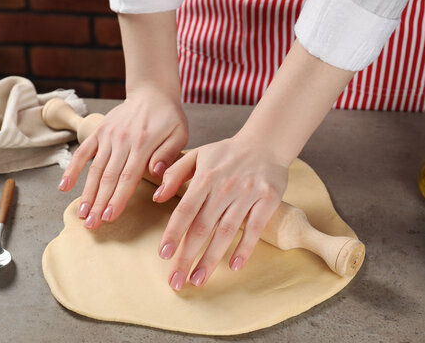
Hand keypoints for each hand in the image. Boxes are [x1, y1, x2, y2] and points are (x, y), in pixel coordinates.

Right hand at [58, 88, 187, 229]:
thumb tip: (155, 174)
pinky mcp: (99, 132)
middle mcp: (122, 140)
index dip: (117, 198)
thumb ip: (168, 154)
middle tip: (91, 225)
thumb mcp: (178, 133)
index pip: (128, 177)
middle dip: (99, 203)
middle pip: (108, 177)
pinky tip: (64, 187)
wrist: (151, 92)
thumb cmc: (168, 117)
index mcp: (143, 144)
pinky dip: (72, 169)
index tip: (109, 217)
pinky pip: (83, 152)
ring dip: (86, 193)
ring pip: (94, 169)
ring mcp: (108, 136)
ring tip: (82, 214)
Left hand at [152, 135, 288, 289]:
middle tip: (177, 281)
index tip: (163, 255)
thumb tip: (157, 197)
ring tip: (198, 279)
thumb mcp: (197, 155)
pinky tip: (233, 266)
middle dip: (187, 256)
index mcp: (205, 177)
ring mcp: (247, 195)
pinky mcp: (268, 200)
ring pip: (226, 232)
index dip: (173, 233)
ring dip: (211, 258)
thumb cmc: (226, 153)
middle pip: (202, 227)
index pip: (185, 210)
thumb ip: (174, 173)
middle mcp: (224, 188)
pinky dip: (245, 248)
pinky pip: (254, 228)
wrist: (266, 143)